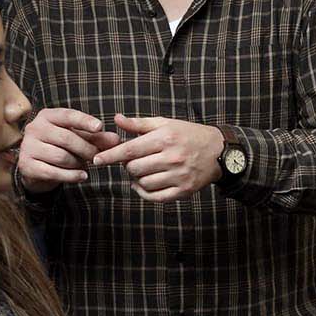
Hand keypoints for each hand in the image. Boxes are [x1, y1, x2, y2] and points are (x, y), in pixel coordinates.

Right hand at [16, 107, 118, 192]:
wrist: (36, 167)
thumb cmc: (59, 147)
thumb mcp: (77, 138)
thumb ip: (96, 138)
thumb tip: (116, 140)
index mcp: (46, 116)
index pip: (68, 115)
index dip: (84, 121)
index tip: (100, 127)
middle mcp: (34, 129)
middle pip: (67, 138)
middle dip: (87, 149)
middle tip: (97, 157)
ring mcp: (28, 147)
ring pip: (62, 157)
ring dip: (78, 164)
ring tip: (84, 166)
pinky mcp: (26, 165)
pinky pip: (54, 172)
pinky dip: (71, 176)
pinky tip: (82, 176)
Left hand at [92, 114, 224, 201]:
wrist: (219, 152)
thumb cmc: (188, 135)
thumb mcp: (165, 124)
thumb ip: (139, 124)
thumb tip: (116, 119)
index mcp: (165, 138)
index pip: (130, 150)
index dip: (110, 156)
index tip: (97, 160)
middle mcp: (172, 158)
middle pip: (134, 168)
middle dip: (128, 166)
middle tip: (133, 161)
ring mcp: (178, 176)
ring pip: (143, 183)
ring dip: (137, 179)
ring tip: (142, 171)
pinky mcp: (184, 190)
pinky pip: (156, 197)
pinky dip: (144, 193)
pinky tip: (143, 185)